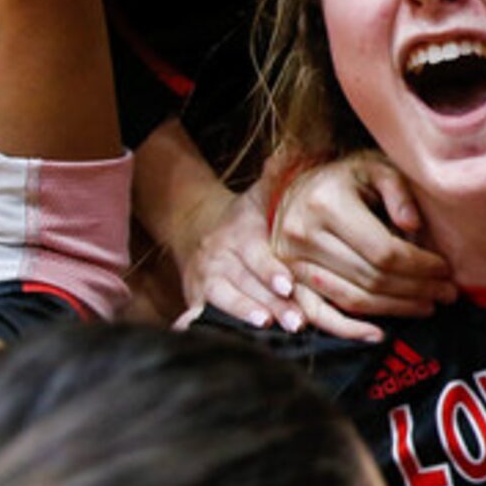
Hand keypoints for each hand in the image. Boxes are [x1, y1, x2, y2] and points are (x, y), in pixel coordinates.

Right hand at [174, 180, 301, 331]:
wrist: (199, 229)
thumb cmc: (246, 220)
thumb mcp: (259, 197)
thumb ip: (277, 178)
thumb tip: (291, 149)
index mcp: (240, 235)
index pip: (255, 254)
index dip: (269, 269)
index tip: (287, 285)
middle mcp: (220, 258)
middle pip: (243, 282)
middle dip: (268, 303)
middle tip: (292, 321)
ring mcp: (206, 280)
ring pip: (222, 300)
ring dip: (241, 314)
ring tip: (263, 327)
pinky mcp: (195, 299)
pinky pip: (192, 315)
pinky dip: (192, 326)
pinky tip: (196, 336)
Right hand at [271, 152, 453, 341]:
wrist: (298, 186)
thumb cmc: (347, 177)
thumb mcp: (375, 168)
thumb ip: (398, 191)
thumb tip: (413, 226)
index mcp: (327, 204)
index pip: (383, 251)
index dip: (420, 266)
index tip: (445, 269)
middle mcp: (303, 234)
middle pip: (371, 277)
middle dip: (416, 289)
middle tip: (448, 293)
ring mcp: (291, 261)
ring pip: (351, 298)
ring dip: (394, 309)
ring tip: (427, 306)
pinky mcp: (289, 279)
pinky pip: (317, 313)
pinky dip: (347, 330)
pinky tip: (378, 335)